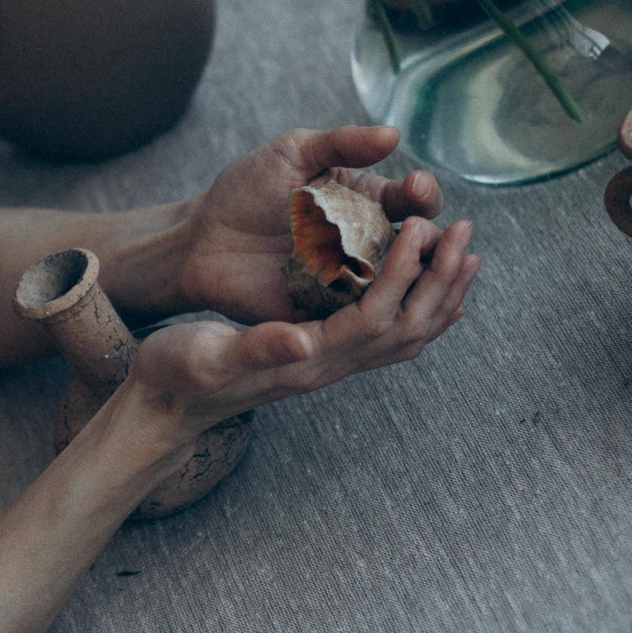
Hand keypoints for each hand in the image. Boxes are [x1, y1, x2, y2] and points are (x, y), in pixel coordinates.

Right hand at [117, 211, 477, 443]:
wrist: (167, 403)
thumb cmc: (178, 375)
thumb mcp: (207, 358)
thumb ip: (256, 349)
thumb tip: (302, 341)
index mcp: (306, 361)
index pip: (374, 317)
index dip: (403, 273)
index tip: (421, 228)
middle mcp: (328, 367)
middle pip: (406, 328)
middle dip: (439, 280)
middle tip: (464, 232)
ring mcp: (328, 365)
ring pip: (404, 335)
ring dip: (437, 293)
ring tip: (463, 254)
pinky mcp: (322, 355)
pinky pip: (386, 335)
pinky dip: (415, 307)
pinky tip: (424, 287)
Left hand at [167, 127, 444, 322]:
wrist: (200, 241)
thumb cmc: (246, 190)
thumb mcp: (293, 153)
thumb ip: (340, 143)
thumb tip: (394, 133)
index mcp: (365, 200)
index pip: (411, 200)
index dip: (421, 195)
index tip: (416, 188)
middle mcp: (366, 242)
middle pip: (418, 246)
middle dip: (432, 241)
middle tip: (426, 235)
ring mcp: (350, 280)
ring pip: (399, 287)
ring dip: (414, 282)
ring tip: (418, 273)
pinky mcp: (328, 313)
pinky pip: (363, 320)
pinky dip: (380, 317)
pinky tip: (390, 311)